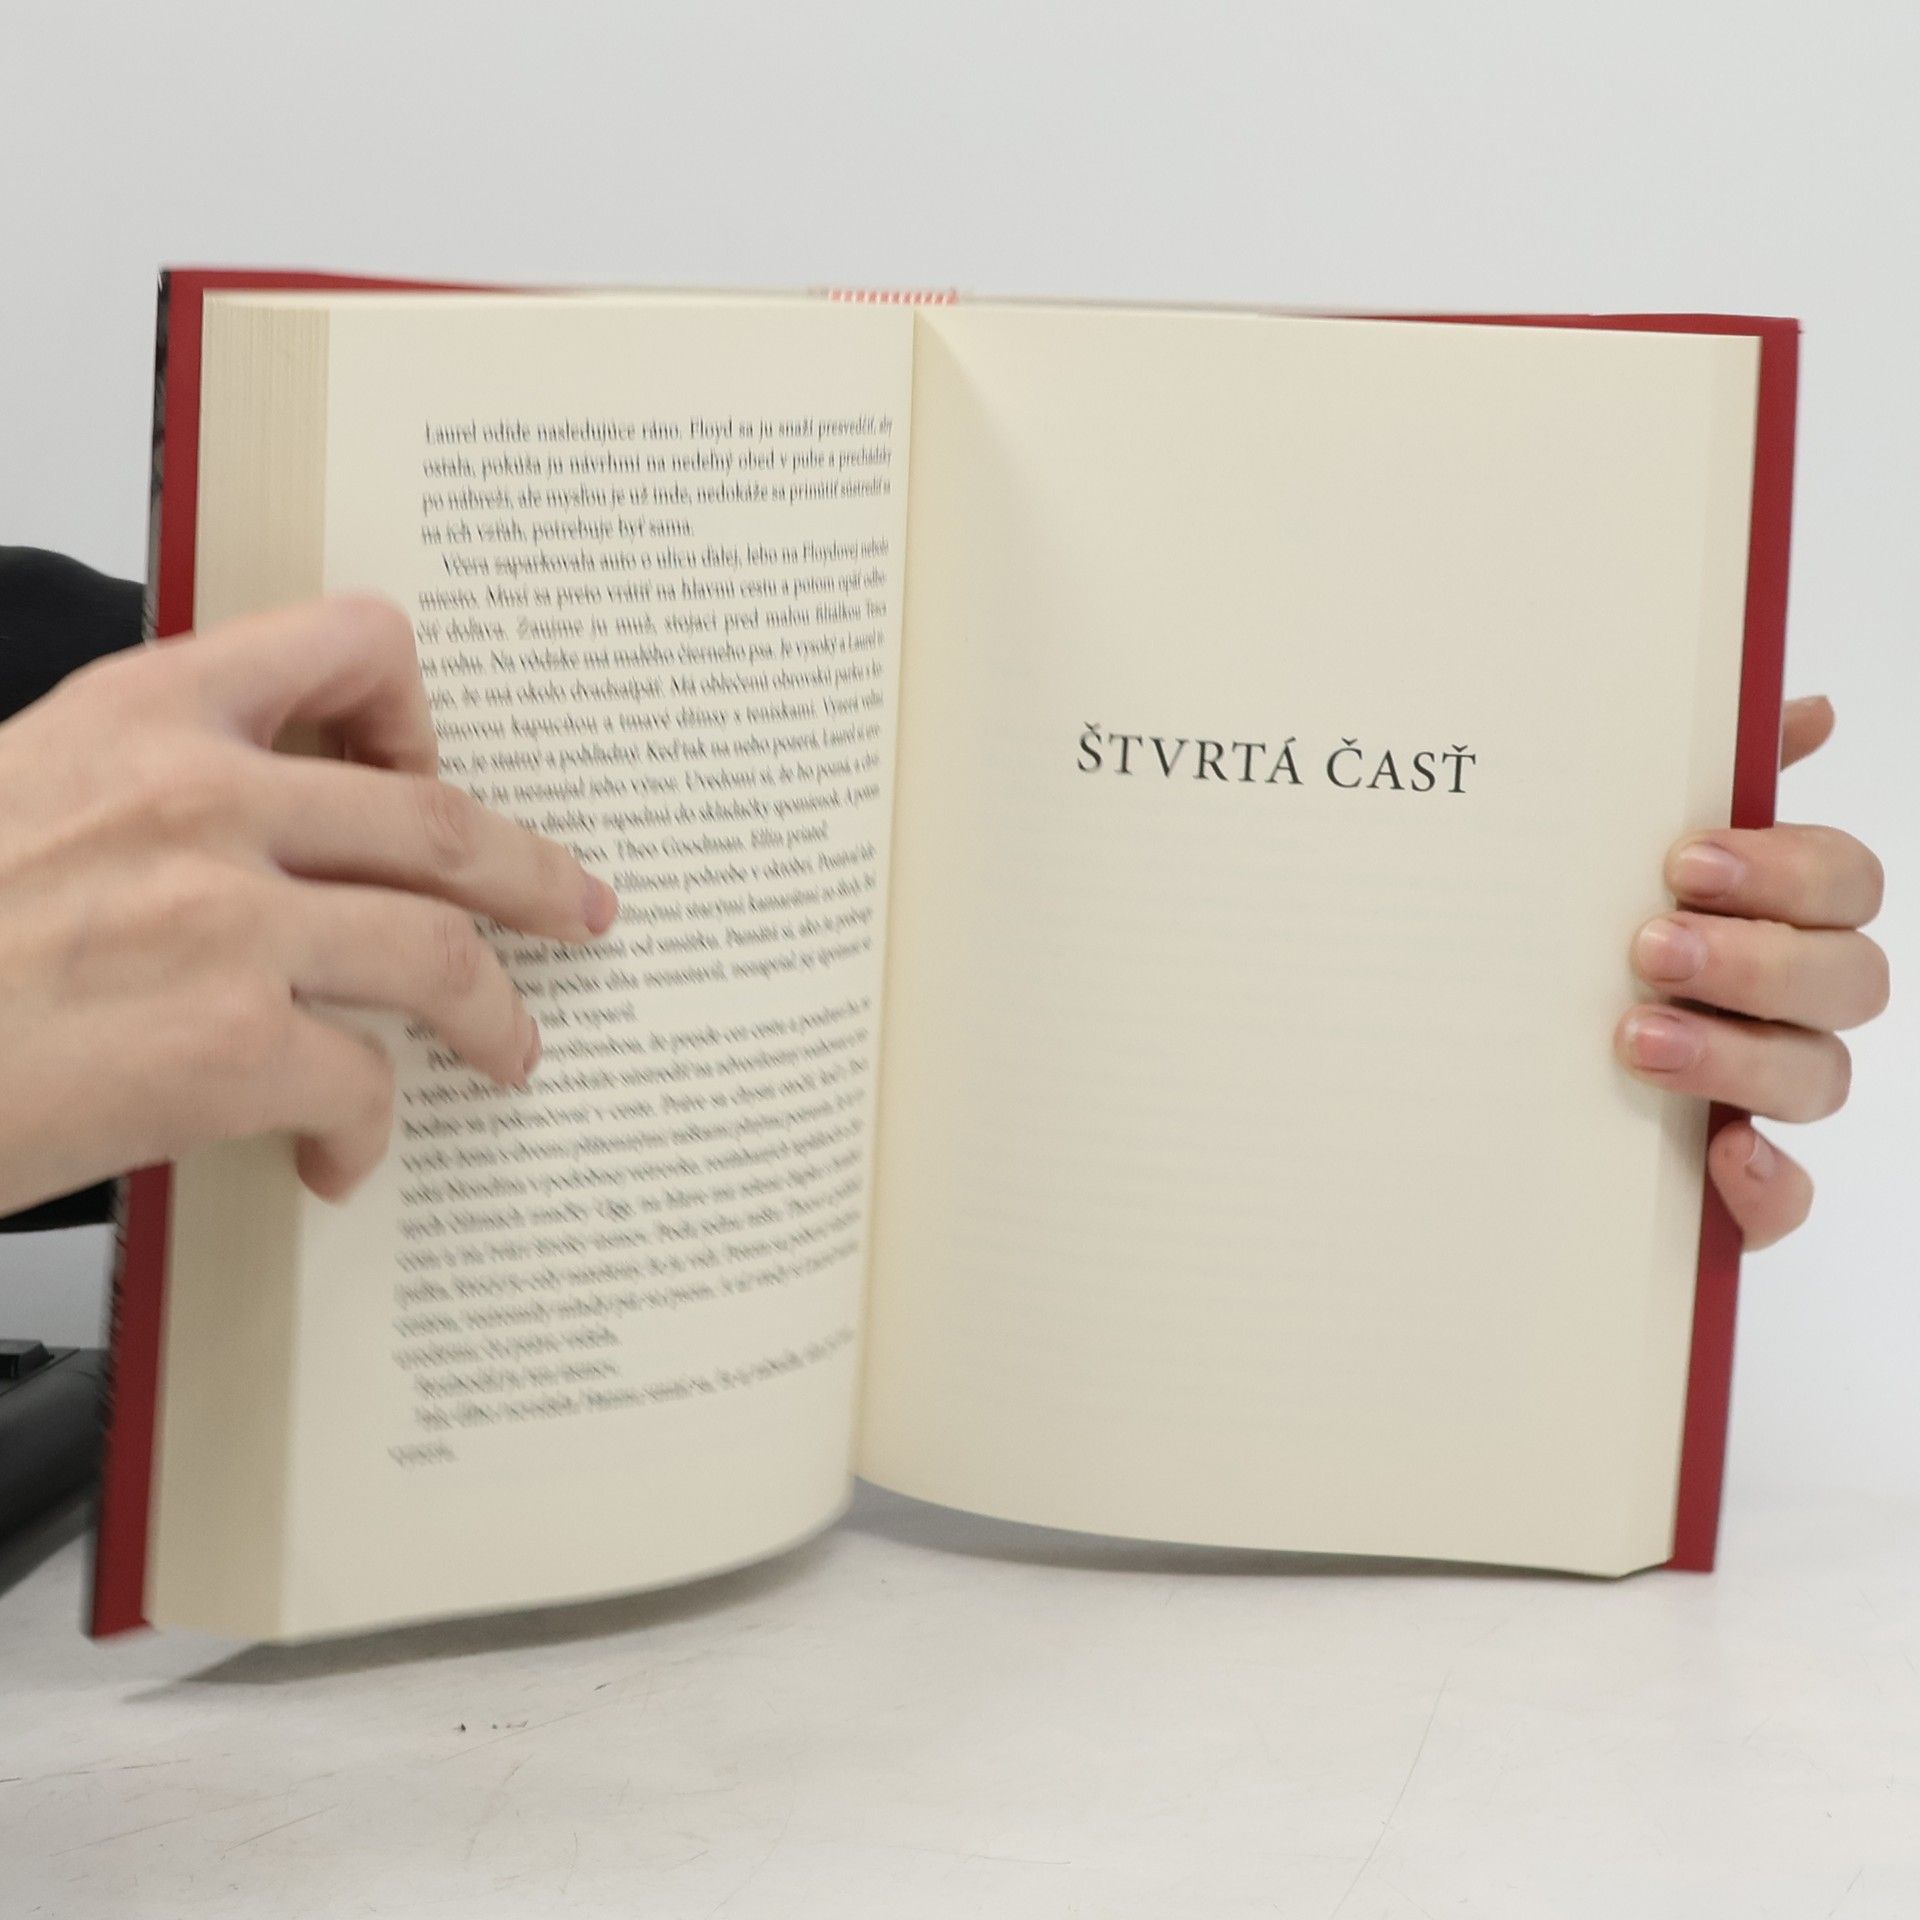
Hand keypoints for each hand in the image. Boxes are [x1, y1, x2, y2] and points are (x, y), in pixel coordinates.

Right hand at [0, 597, 616, 1212]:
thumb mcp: (21, 792)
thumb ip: (154, 790)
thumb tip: (276, 839)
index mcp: (144, 715)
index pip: (345, 643)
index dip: (417, 707)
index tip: (434, 765)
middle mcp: (201, 800)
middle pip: (438, 820)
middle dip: (533, 875)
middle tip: (574, 909)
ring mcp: (223, 924)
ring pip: (439, 952)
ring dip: (494, 1014)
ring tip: (510, 1050)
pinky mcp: (224, 1049)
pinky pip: (363, 1084)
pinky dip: (365, 1130)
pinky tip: (335, 1157)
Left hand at [1615, 696, 1887, 1248]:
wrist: (1472, 1067)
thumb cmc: (1574, 935)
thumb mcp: (1613, 852)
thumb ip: (1706, 777)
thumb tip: (1801, 707)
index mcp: (1779, 916)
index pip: (1844, 882)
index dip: (1784, 869)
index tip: (1683, 862)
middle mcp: (1789, 1006)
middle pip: (1848, 978)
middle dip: (1754, 958)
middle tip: (1647, 945)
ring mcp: (1765, 1096)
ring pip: (1820, 1078)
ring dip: (1737, 1055)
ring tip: (1634, 1038)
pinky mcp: (1733, 1184)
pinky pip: (1786, 1199)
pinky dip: (1765, 1184)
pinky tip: (1718, 1153)